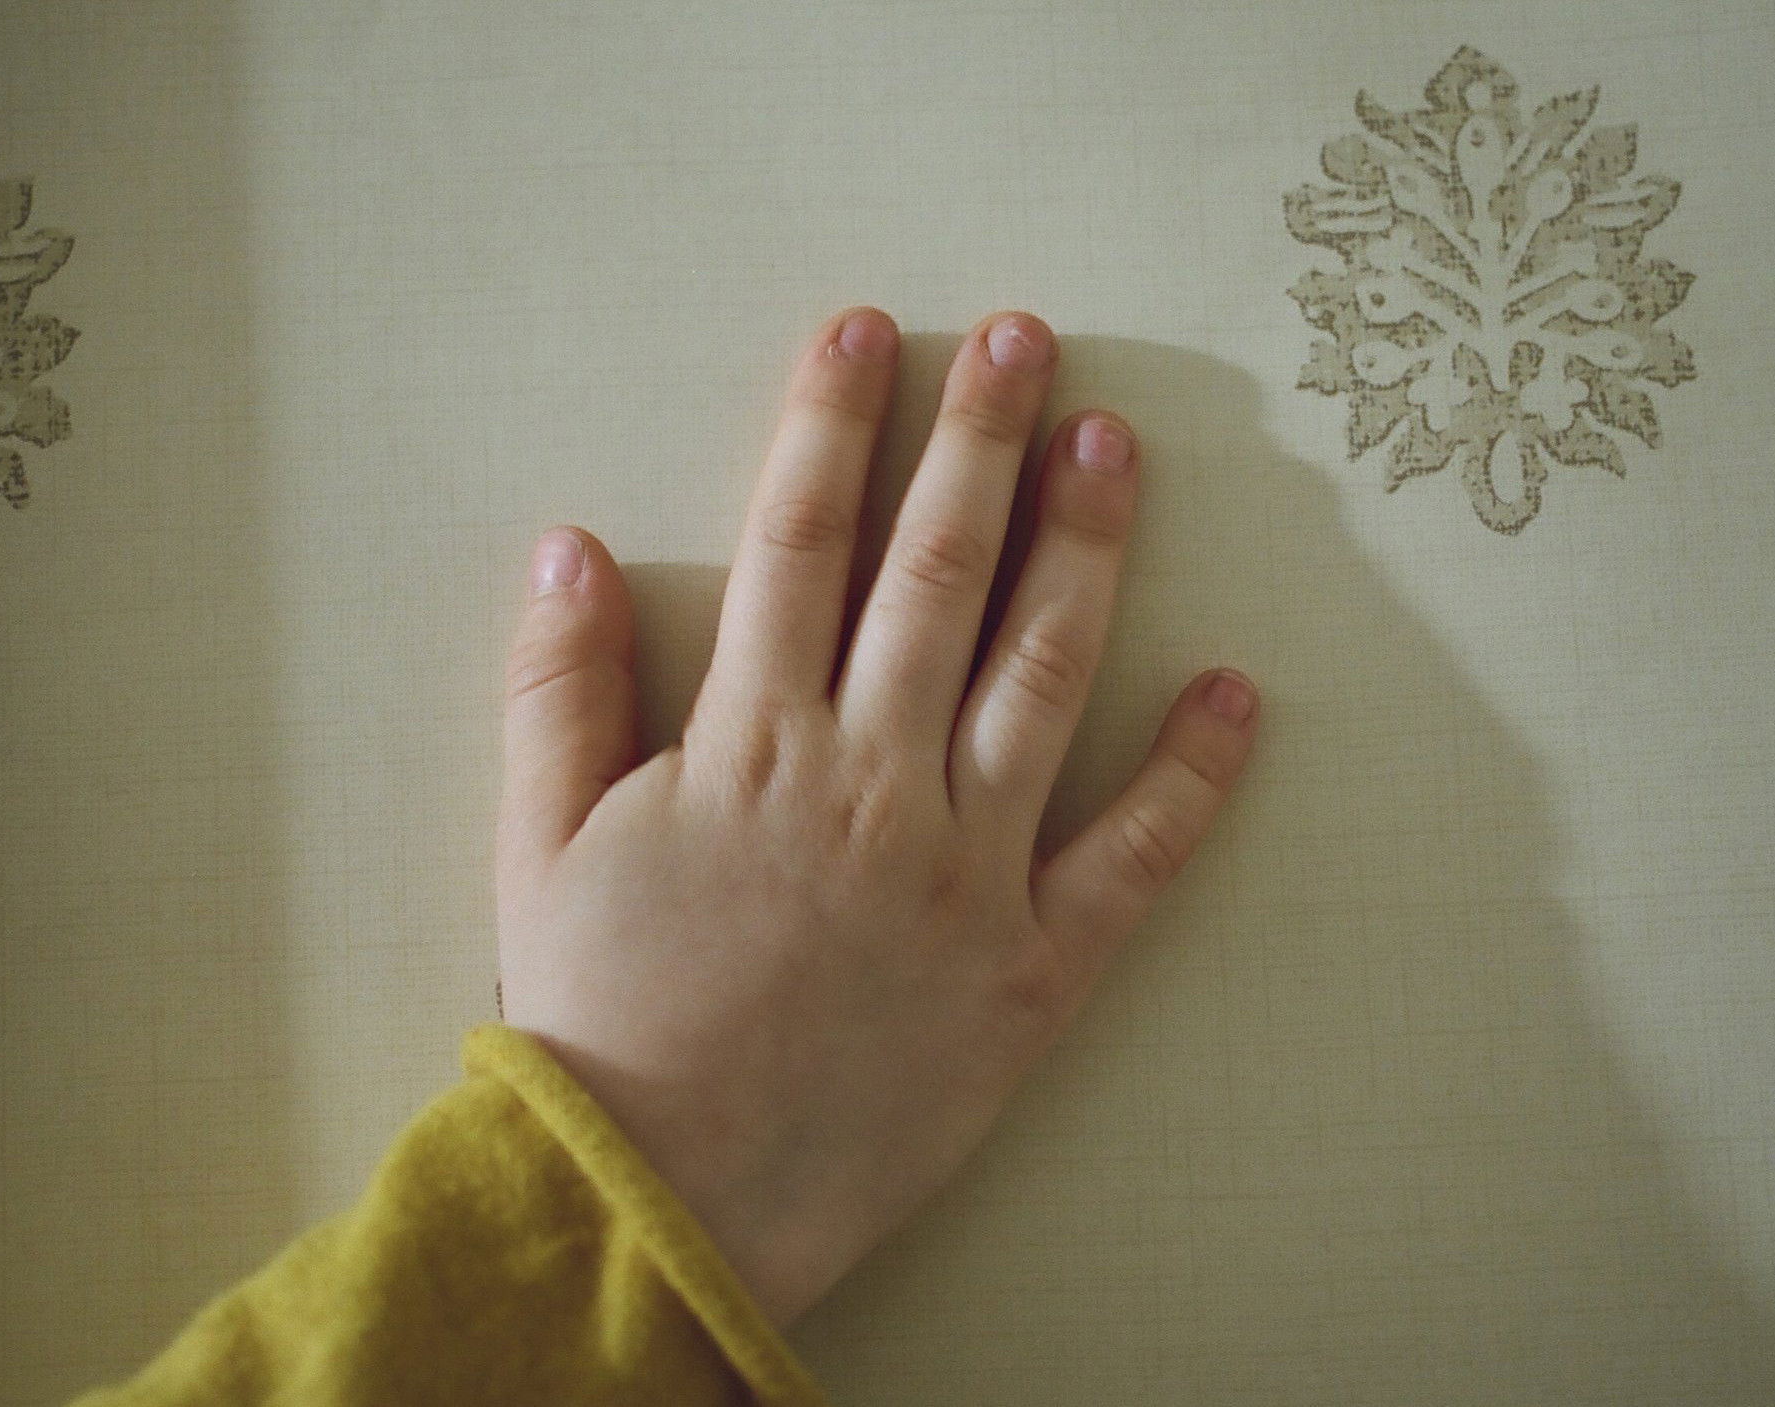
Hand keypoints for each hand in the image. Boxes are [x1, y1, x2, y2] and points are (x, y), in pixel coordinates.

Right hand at [493, 307, 1258, 1326]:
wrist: (664, 1201)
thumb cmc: (599, 1023)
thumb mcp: (539, 848)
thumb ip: (557, 693)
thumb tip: (572, 548)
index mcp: (749, 745)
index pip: (798, 542)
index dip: (833, 423)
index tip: (869, 331)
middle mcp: (868, 781)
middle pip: (933, 573)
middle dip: (978, 440)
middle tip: (1025, 337)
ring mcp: (963, 871)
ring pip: (1040, 676)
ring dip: (1083, 551)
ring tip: (1112, 447)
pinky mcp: (1030, 967)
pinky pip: (1131, 859)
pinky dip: (1192, 777)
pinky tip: (1235, 693)